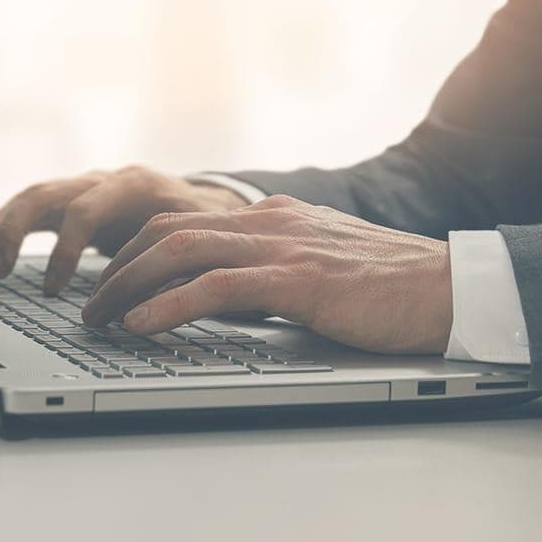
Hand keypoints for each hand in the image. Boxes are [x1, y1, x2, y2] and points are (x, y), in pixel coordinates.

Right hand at [0, 166, 247, 292]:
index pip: (84, 209)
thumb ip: (174, 265)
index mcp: (132, 185)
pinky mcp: (73, 203)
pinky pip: (29, 211)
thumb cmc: (204, 225)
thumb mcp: (197, 240)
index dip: (65, 250)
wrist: (208, 201)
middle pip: (44, 194)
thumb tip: (150, 303)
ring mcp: (84, 188)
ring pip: (29, 199)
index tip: (54, 291)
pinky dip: (2, 232)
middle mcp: (101, 180)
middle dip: (13, 233)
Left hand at [81, 194, 452, 354]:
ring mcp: (281, 246)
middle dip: (117, 266)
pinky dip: (169, 304)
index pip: (184, 220)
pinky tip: (142, 325)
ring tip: (100, 317)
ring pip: (178, 250)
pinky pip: (214, 287)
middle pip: (166, 229)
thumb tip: (234, 299)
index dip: (136, 248)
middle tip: (90, 303)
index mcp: (274, 217)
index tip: (110, 279)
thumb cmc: (394, 288)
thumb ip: (277, 271)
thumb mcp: (322, 267)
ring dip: (128, 285)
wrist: (451, 288)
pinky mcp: (296, 279)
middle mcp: (269, 221)